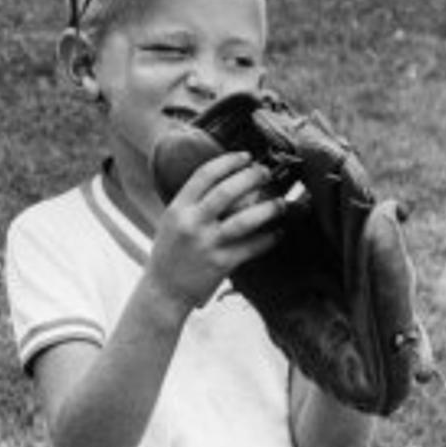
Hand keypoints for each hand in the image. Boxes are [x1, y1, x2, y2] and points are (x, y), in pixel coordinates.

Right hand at [146, 151, 285, 312]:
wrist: (163, 290)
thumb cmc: (170, 252)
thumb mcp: (172, 220)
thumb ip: (193, 202)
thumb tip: (225, 179)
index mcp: (178, 208)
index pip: (205, 175)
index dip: (228, 161)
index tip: (246, 156)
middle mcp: (192, 223)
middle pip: (226, 192)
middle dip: (251, 177)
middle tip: (266, 172)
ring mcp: (207, 244)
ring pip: (244, 220)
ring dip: (268, 209)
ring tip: (281, 202)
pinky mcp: (221, 264)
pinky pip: (251, 247)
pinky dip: (268, 239)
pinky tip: (278, 233)